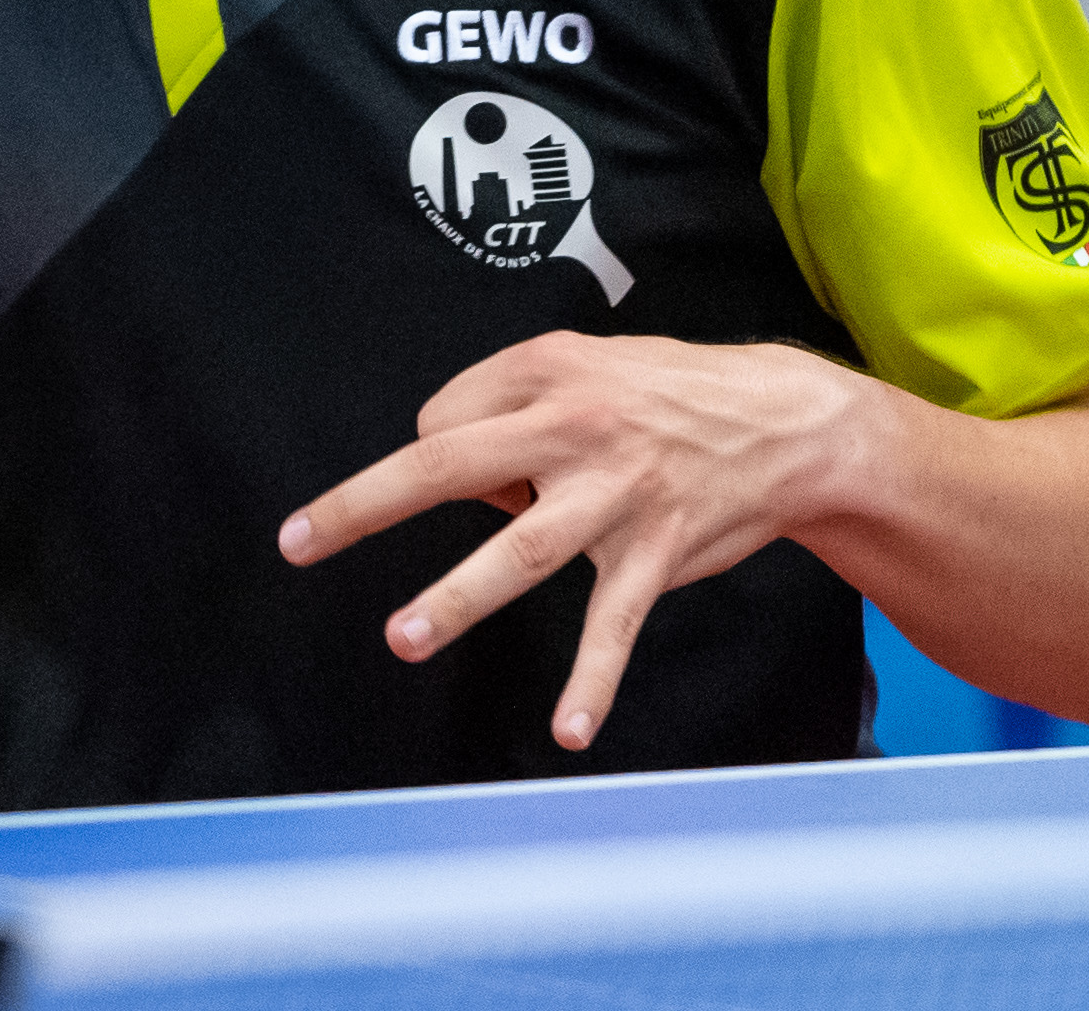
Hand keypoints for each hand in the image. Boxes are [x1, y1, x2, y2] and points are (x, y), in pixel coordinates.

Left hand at [277, 333, 871, 751]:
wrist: (789, 425)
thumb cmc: (672, 392)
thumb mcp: (586, 359)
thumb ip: (512, 397)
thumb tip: (452, 458)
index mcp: (544, 375)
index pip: (441, 421)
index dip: (436, 452)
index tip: (475, 473)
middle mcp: (573, 432)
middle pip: (446, 464)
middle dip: (365, 506)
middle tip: (299, 540)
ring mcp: (613, 499)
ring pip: (520, 552)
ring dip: (457, 596)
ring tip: (403, 637)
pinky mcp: (655, 555)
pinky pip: (614, 626)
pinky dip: (591, 681)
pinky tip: (566, 729)